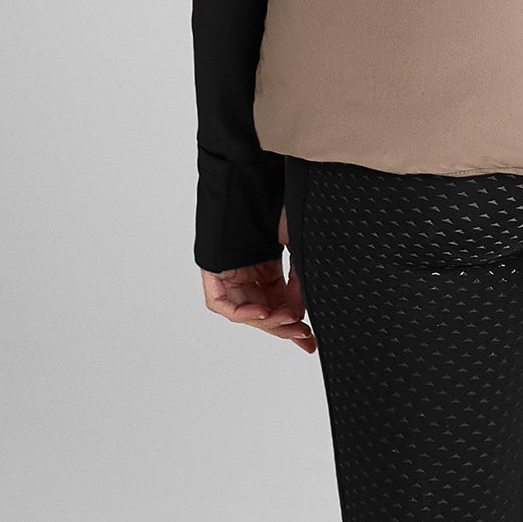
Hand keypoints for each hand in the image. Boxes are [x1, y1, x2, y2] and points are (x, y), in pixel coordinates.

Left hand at [200, 212, 315, 352]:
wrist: (252, 183)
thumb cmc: (276, 206)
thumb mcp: (297, 247)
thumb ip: (299, 280)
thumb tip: (302, 310)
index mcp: (266, 269)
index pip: (279, 305)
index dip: (293, 324)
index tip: (309, 338)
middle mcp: (247, 274)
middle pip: (263, 312)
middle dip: (283, 327)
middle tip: (302, 333)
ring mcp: (229, 273)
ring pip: (244, 312)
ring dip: (267, 322)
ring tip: (288, 320)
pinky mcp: (213, 271)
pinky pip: (221, 303)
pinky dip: (242, 313)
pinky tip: (263, 312)